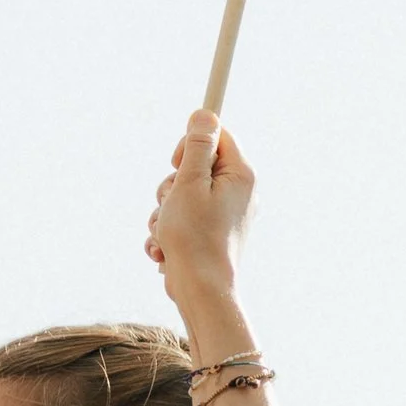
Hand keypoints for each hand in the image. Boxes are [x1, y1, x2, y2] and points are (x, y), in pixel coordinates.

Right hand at [147, 112, 254, 309]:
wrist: (201, 292)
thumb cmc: (195, 238)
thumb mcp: (189, 183)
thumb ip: (196, 147)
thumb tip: (205, 113)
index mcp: (241, 176)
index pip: (217, 136)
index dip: (190, 145)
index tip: (177, 163)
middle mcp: (238, 193)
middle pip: (194, 167)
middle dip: (171, 186)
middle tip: (171, 204)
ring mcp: (225, 215)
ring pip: (182, 195)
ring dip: (165, 211)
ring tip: (167, 233)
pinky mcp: (211, 234)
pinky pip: (183, 219)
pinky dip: (168, 231)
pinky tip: (164, 250)